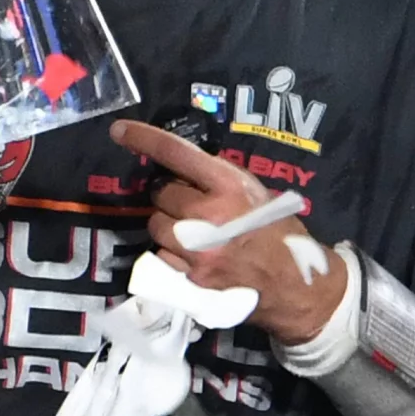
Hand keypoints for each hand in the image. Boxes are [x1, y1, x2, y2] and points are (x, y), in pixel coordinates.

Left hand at [109, 120, 345, 343]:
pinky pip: (164, 255)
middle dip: (169, 196)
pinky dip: (173, 253)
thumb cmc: (279, 232)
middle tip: (190, 204)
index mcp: (229, 186)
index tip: (118, 129)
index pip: (176, 154)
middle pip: (160, 194)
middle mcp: (208, 215)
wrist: (296, 286)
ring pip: (156, 226)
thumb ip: (219, 180)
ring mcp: (197, 249)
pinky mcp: (191, 277)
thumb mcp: (256, 193)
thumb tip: (182, 170)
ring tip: (193, 231)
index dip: (143, 138)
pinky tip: (196, 255)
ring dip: (168, 225)